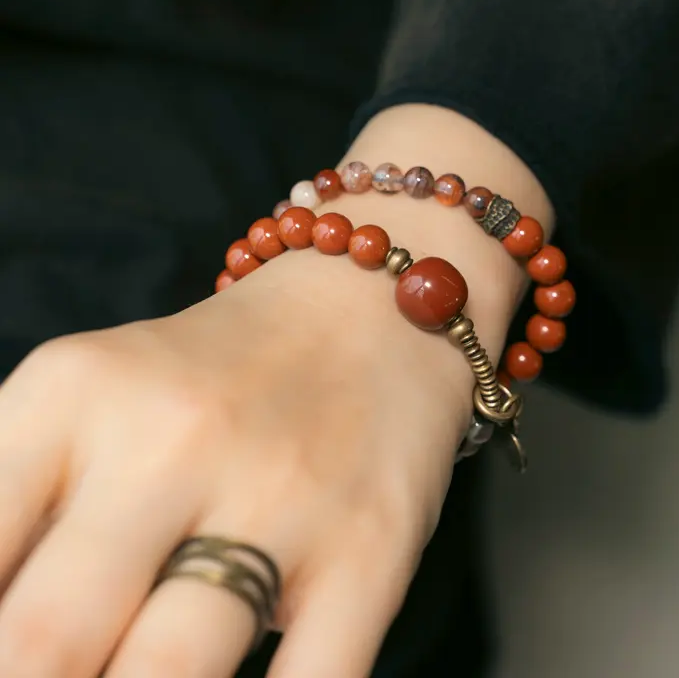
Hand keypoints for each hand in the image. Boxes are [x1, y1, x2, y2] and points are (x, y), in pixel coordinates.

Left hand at [0, 103, 553, 676]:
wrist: (367, 311)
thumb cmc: (219, 367)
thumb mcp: (90, 391)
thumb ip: (20, 504)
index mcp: (74, 391)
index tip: (13, 644)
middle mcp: (173, 439)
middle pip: (42, 645)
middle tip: (61, 668)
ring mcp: (282, 497)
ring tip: (135, 671)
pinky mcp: (369, 548)